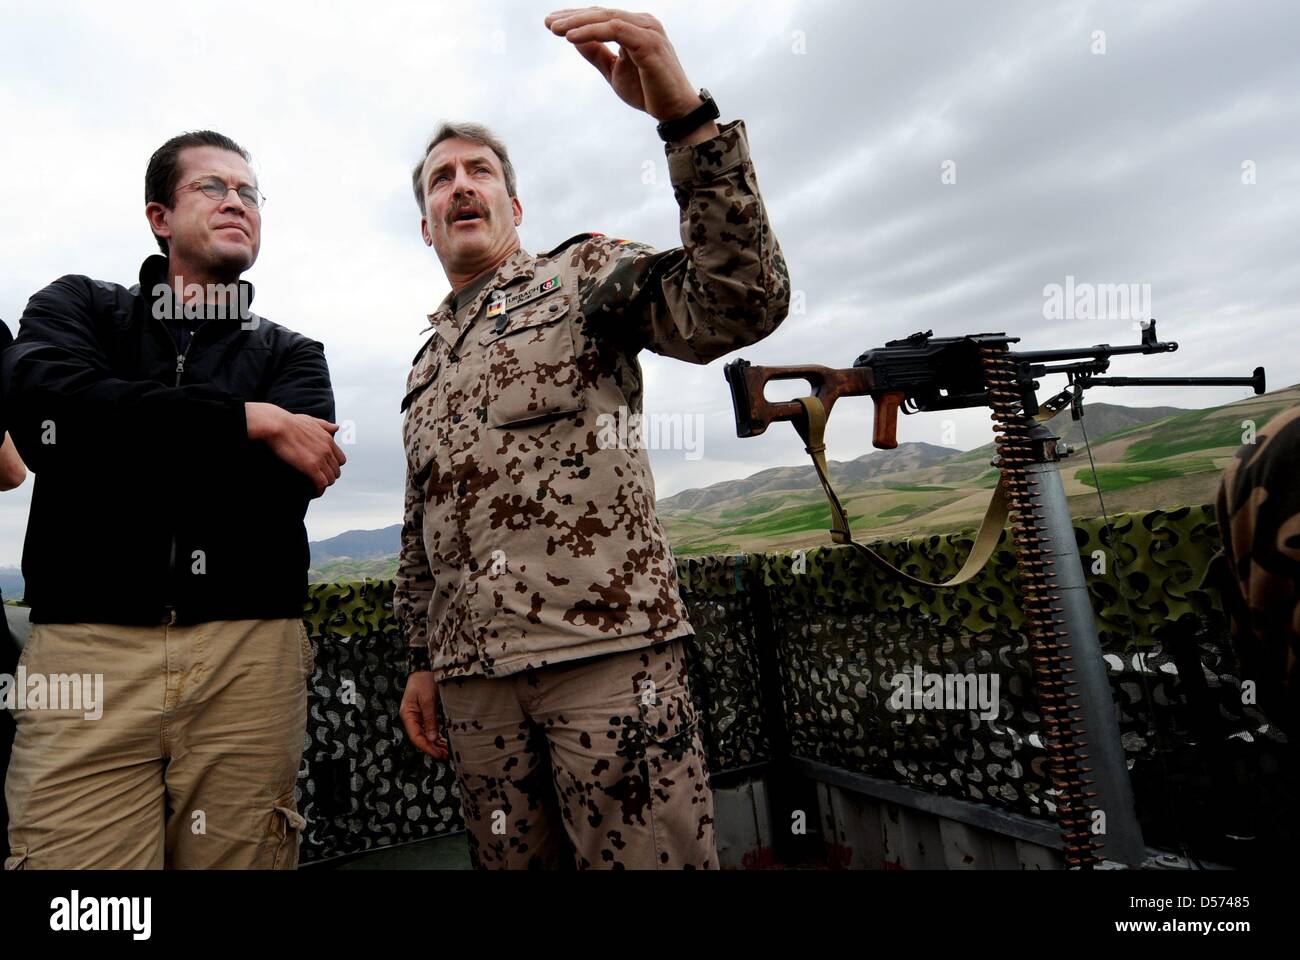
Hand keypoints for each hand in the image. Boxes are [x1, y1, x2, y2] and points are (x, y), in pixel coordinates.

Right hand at [245, 401, 345, 497]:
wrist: (276, 425)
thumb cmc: (289, 422)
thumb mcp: (311, 420)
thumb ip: (325, 425)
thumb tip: (336, 427)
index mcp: (328, 439)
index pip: (340, 459)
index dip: (333, 467)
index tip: (324, 470)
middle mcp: (327, 449)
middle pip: (336, 471)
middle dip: (327, 477)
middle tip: (316, 480)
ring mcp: (320, 459)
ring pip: (330, 479)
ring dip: (322, 485)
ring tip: (313, 487)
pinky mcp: (311, 467)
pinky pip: (321, 484)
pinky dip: (318, 491)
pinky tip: (312, 493)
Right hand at [400, 670, 449, 760]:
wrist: (426, 666)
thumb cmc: (424, 679)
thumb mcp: (427, 699)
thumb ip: (430, 718)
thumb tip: (432, 738)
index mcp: (407, 714)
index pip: (416, 736)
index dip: (427, 747)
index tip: (438, 754)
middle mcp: (411, 717)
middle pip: (420, 737)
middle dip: (432, 748)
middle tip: (446, 756)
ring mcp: (418, 715)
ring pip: (426, 735)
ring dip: (435, 744)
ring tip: (447, 751)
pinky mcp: (426, 713)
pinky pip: (430, 728)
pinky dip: (437, 736)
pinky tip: (444, 742)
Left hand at [544, 8, 713, 131]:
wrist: (675, 112)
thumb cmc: (648, 92)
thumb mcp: (614, 71)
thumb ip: (597, 54)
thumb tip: (574, 39)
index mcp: (635, 27)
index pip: (601, 16)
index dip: (575, 18)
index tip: (551, 24)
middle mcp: (643, 23)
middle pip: (601, 13)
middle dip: (572, 17)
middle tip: (548, 23)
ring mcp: (648, 30)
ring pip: (606, 18)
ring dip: (578, 23)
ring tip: (556, 30)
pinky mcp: (649, 42)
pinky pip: (615, 30)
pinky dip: (592, 33)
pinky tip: (572, 39)